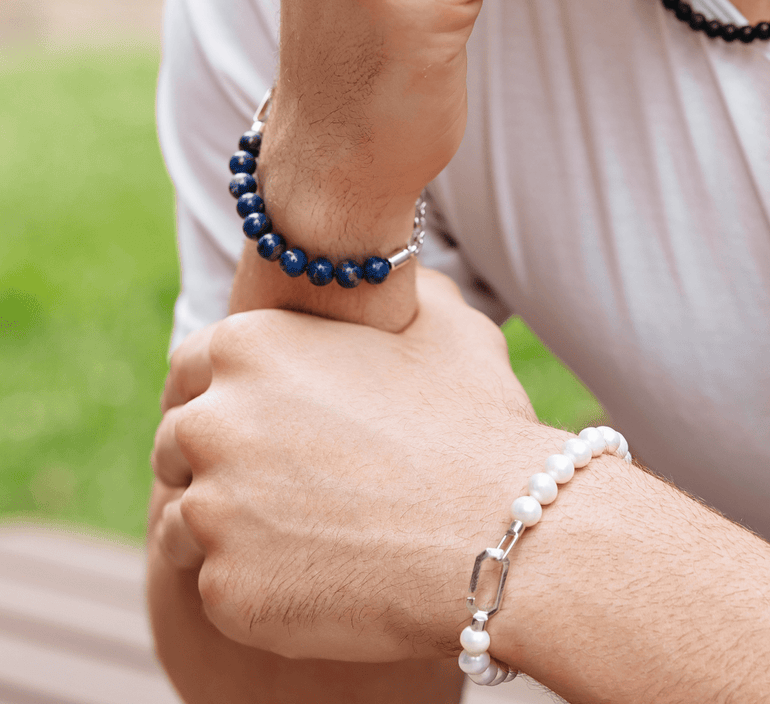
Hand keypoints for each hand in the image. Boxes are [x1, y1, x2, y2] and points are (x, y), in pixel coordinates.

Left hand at [150, 268, 557, 661]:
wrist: (497, 534)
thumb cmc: (473, 422)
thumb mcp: (445, 325)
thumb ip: (396, 287)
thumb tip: (384, 275)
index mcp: (250, 346)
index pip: (191, 367)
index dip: (220, 392)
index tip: (249, 418)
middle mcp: (212, 420)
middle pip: (178, 442)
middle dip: (219, 459)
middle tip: (282, 482)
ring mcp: (211, 508)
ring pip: (185, 519)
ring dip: (229, 525)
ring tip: (303, 533)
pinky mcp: (222, 588)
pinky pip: (215, 585)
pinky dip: (254, 584)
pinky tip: (317, 575)